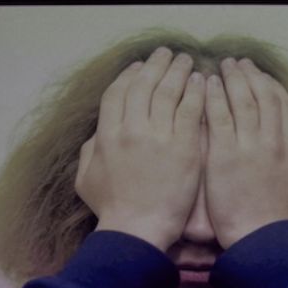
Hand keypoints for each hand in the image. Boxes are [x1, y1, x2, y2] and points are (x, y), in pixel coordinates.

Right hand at [76, 47, 204, 250]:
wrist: (137, 231)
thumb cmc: (112, 212)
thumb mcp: (86, 180)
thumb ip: (90, 152)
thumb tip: (97, 137)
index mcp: (106, 135)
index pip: (117, 93)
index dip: (128, 76)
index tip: (138, 67)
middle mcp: (131, 129)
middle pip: (144, 85)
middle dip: (156, 66)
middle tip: (167, 55)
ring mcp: (158, 136)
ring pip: (169, 92)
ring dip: (178, 72)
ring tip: (187, 62)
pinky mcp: (184, 147)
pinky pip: (191, 110)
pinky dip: (196, 93)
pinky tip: (202, 83)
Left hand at [204, 58, 287, 247]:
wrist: (261, 240)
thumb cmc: (278, 222)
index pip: (286, 106)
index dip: (273, 87)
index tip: (263, 77)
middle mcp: (275, 142)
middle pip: (265, 96)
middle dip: (252, 76)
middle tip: (239, 64)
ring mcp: (250, 147)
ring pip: (243, 100)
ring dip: (233, 79)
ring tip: (223, 67)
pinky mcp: (225, 155)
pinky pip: (220, 117)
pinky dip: (214, 97)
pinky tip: (208, 85)